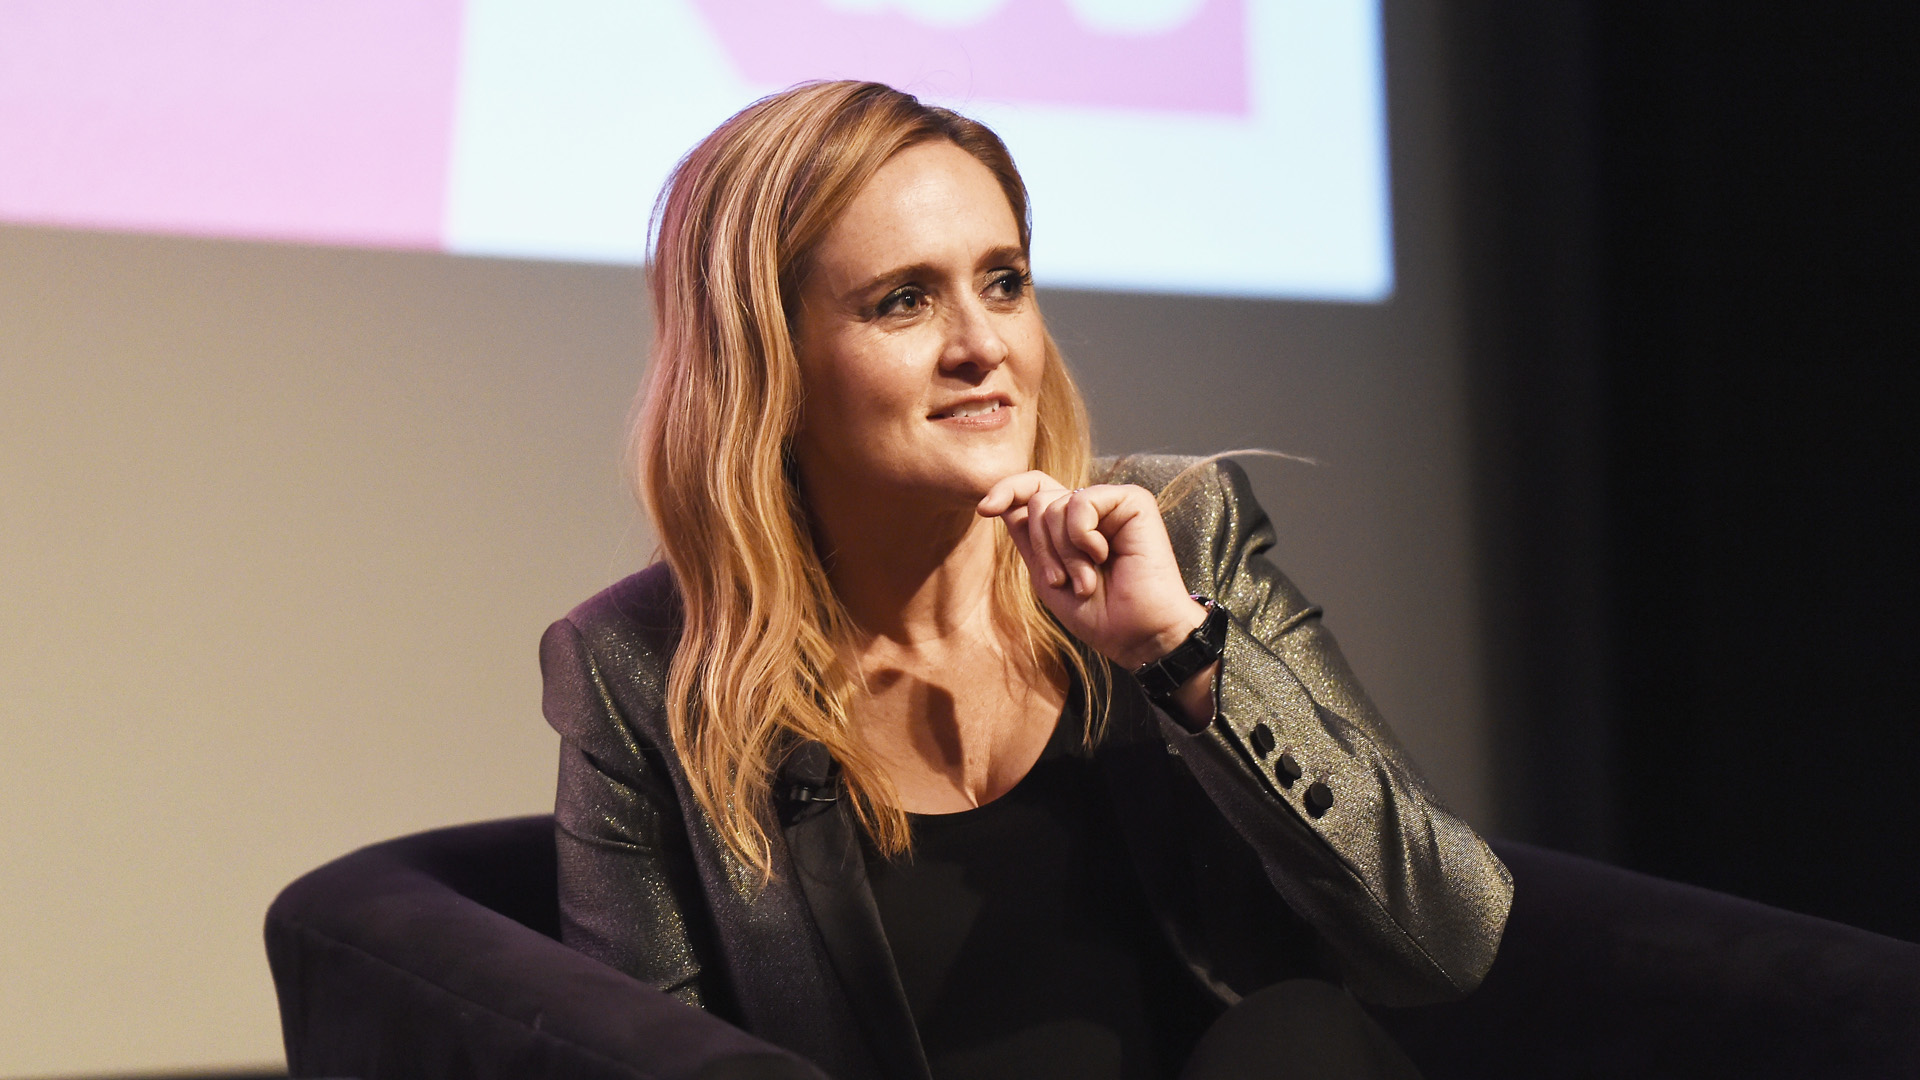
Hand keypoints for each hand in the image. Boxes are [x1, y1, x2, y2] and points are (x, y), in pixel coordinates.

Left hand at [977, 472, 1208, 671]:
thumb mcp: (1046, 575)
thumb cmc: (1097, 613)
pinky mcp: (1132, 501)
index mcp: (1069, 523)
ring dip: (1064, 553)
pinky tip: (1104, 556)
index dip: (1005, 490)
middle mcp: (1090, 508)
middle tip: (1065, 582)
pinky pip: (1081, 502)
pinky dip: (1082, 537)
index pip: (1031, 489)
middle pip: (1037, 501)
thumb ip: (1027, 537)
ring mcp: (1111, 502)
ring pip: (1055, 505)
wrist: (1136, 634)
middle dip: (1042, 548)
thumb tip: (997, 502)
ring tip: (1088, 580)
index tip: (984, 509)